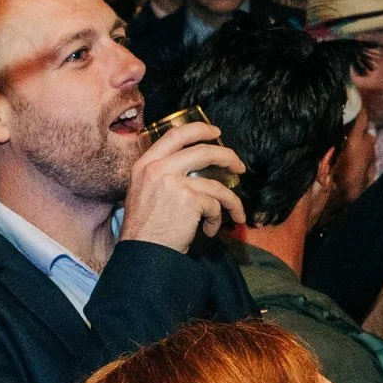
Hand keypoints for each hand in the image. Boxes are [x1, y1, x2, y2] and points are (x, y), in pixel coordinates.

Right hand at [120, 118, 247, 250]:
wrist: (143, 252)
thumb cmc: (145, 227)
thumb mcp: (143, 190)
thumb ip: (162, 174)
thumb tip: (192, 166)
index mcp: (145, 164)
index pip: (175, 134)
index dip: (199, 129)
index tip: (216, 133)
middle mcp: (158, 168)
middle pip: (203, 151)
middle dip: (228, 157)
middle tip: (240, 166)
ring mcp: (174, 182)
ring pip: (217, 184)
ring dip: (231, 201)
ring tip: (235, 214)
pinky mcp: (190, 200)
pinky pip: (215, 205)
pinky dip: (216, 220)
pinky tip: (208, 231)